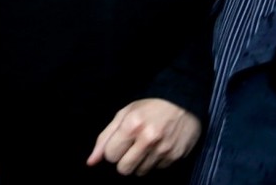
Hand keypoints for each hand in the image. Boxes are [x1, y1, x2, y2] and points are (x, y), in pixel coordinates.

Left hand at [86, 98, 200, 175]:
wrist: (184, 102)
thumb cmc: (150, 106)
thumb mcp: (125, 114)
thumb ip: (105, 137)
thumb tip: (91, 161)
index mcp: (132, 125)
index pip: (110, 155)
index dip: (113, 150)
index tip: (120, 142)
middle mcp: (147, 139)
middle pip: (123, 169)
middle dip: (124, 161)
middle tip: (131, 148)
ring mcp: (162, 150)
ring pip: (140, 172)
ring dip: (140, 162)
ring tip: (146, 146)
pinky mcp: (175, 157)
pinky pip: (157, 169)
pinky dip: (155, 161)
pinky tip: (158, 146)